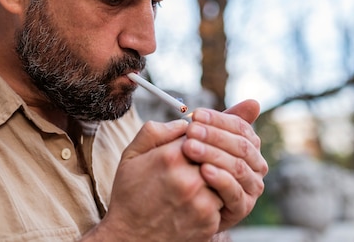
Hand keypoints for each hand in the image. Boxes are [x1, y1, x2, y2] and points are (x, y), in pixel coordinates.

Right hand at [89, 120, 223, 241]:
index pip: (200, 133)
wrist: (130, 238)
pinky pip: (223, 199)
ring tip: (195, 181)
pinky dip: (214, 197)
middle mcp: (188, 179)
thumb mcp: (132, 155)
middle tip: (195, 163)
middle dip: (207, 156)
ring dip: (215, 176)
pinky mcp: (209, 221)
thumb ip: (155, 131)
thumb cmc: (130, 194)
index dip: (196, 137)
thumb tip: (183, 122)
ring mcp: (201, 202)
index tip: (190, 143)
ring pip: (223, 176)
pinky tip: (196, 200)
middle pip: (214, 154)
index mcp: (170, 157)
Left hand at [181, 99, 268, 231]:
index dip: (218, 119)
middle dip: (214, 136)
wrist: (184, 203)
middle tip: (191, 130)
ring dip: (213, 155)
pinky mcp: (243, 207)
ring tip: (190, 148)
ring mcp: (252, 187)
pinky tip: (203, 171)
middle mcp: (256, 165)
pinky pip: (234, 191)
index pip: (240, 127)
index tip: (195, 115)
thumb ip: (223, 123)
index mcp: (250, 145)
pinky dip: (220, 179)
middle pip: (240, 146)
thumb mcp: (205, 142)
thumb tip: (254, 103)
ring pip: (237, 167)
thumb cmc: (194, 165)